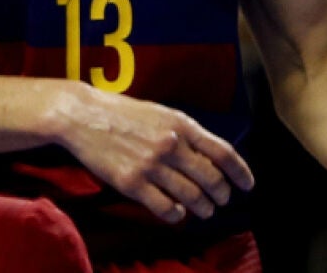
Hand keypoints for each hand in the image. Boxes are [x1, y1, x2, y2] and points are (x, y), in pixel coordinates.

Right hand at [55, 85, 252, 223]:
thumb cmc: (119, 112)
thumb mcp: (159, 112)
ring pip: (193, 197)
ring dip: (203, 208)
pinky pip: (165, 208)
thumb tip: (209, 158)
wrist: (79, 115)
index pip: (224, 153)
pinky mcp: (131, 183)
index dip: (241, 173)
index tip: (246, 186)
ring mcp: (151, 165)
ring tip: (202, 210)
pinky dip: (176, 215)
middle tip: (220, 200)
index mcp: (180, 124)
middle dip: (221, 195)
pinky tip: (175, 212)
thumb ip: (184, 132)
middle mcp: (170, 145)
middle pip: (212, 180)